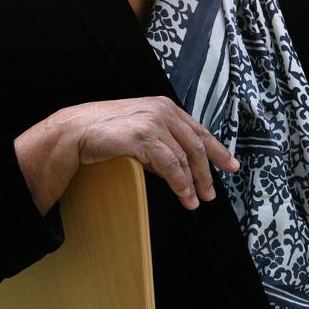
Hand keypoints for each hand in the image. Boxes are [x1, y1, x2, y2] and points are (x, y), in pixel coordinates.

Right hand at [72, 95, 238, 208]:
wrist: (77, 130)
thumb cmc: (105, 133)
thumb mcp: (140, 136)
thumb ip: (161, 149)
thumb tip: (179, 172)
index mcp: (165, 107)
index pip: (199, 131)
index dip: (218, 150)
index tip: (231, 166)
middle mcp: (163, 110)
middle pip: (197, 145)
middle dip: (207, 172)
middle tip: (211, 194)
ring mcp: (154, 121)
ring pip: (185, 157)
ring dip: (193, 183)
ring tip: (195, 202)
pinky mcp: (144, 135)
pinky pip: (170, 164)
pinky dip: (180, 183)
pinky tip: (183, 195)